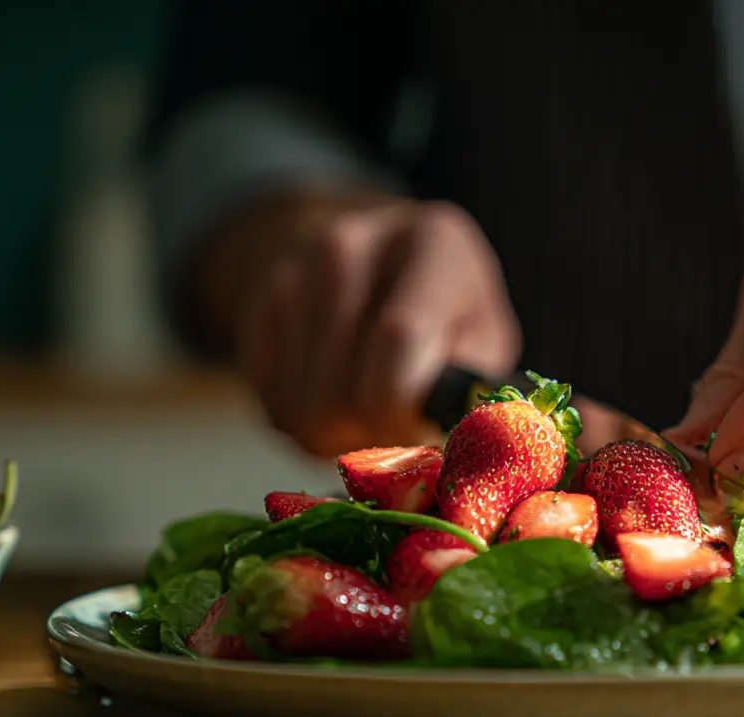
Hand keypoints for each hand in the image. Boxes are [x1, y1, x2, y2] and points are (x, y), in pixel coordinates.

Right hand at [198, 190, 519, 457]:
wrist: (370, 263)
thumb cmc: (447, 319)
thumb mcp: (483, 339)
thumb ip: (481, 390)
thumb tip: (487, 448)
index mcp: (434, 242)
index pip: (397, 337)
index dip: (402, 409)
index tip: (417, 433)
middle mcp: (352, 242)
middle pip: (340, 390)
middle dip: (370, 436)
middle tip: (396, 433)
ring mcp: (293, 269)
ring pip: (300, 406)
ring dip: (335, 437)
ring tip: (366, 415)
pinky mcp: (255, 305)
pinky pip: (268, 402)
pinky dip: (300, 422)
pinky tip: (331, 396)